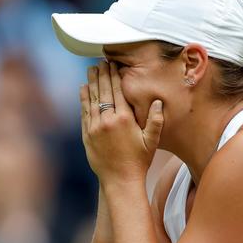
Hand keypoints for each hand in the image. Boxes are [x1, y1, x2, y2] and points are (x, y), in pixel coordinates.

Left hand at [80, 61, 163, 182]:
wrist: (120, 180)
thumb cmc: (139, 161)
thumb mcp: (152, 141)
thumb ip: (155, 120)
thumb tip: (158, 101)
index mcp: (125, 119)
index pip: (118, 91)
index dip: (115, 76)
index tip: (113, 64)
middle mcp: (108, 120)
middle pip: (103, 91)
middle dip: (102, 75)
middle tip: (100, 62)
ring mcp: (95, 127)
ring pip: (92, 99)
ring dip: (91, 83)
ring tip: (91, 70)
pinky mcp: (87, 135)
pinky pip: (84, 112)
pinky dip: (83, 99)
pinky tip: (83, 89)